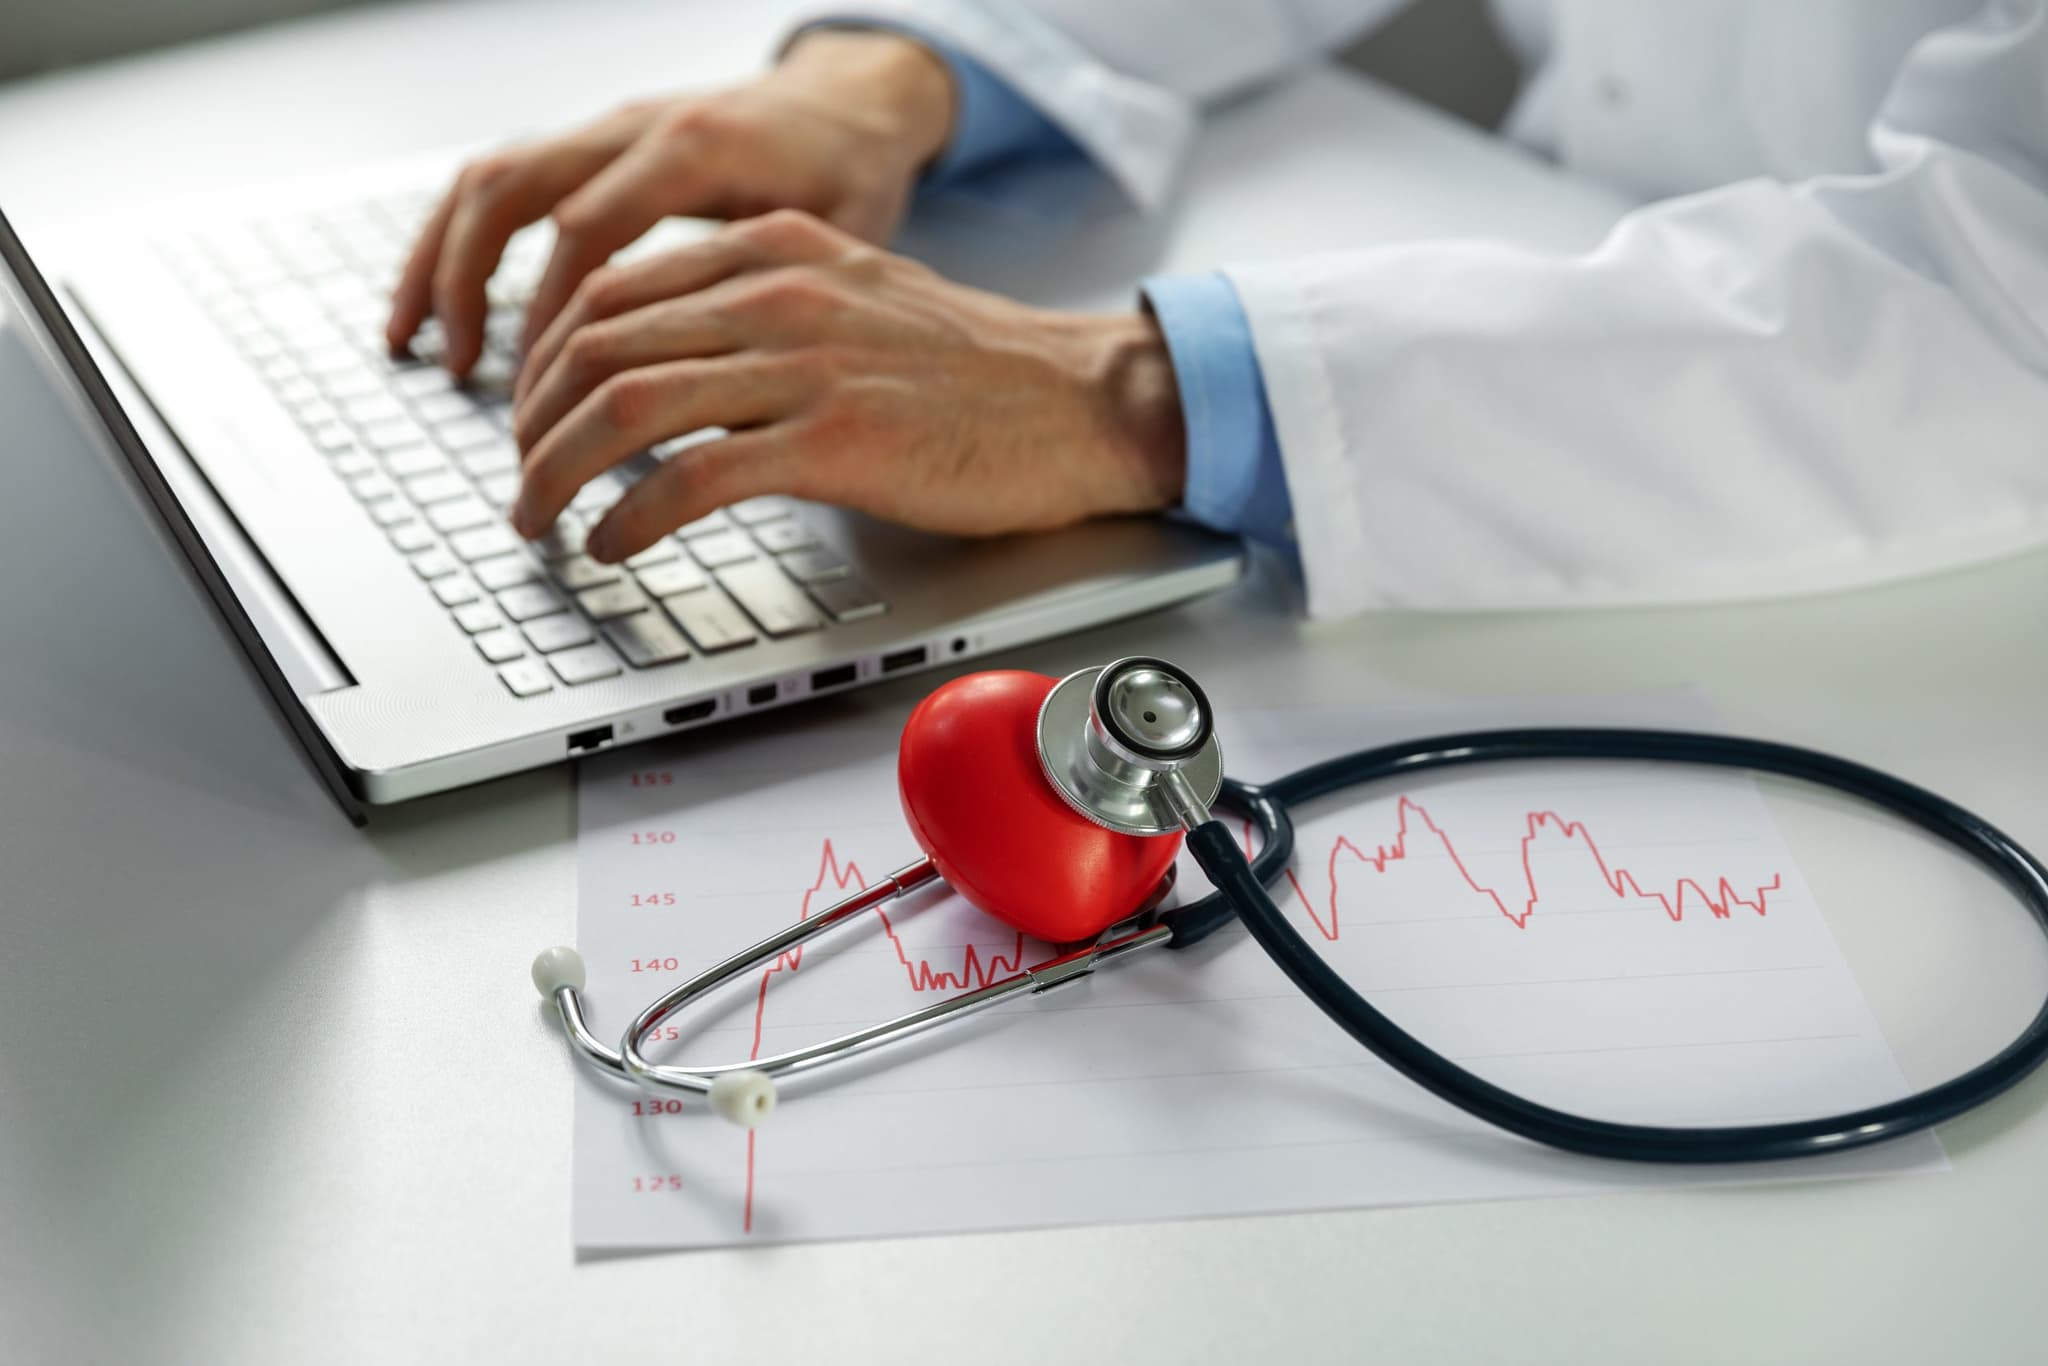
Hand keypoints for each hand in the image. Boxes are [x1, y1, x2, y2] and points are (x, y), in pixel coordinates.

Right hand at [384, 28, 954, 375]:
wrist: (851, 102)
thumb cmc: (852, 172)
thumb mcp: (839, 232)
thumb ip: (778, 292)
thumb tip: (730, 391)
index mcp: (693, 147)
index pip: (588, 229)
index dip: (550, 311)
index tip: (536, 388)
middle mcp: (634, 126)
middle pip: (513, 188)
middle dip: (467, 283)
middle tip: (460, 374)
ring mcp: (605, 131)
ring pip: (489, 178)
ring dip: (439, 261)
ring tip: (412, 346)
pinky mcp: (593, 147)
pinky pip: (501, 182)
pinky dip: (457, 243)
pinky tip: (439, 309)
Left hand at [508, 209, 1187, 561]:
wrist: (1079, 402)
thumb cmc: (977, 370)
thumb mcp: (857, 296)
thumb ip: (766, 306)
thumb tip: (676, 354)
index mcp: (776, 249)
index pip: (611, 291)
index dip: (546, 361)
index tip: (531, 417)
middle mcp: (779, 291)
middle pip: (597, 344)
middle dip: (532, 422)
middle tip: (519, 480)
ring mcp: (806, 364)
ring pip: (625, 406)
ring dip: (558, 473)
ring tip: (539, 520)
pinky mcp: (834, 440)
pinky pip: (691, 477)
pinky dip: (630, 516)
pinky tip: (613, 544)